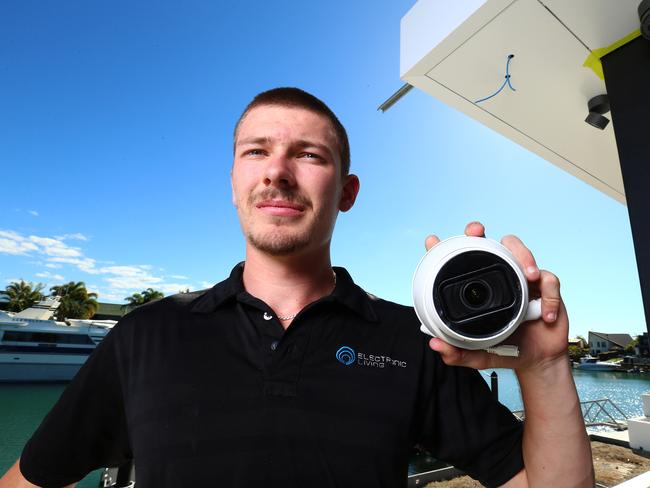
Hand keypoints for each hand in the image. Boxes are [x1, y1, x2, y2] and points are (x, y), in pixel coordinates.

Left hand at [425, 222, 568, 373]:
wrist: (536, 361)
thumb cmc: (506, 350)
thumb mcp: (477, 354)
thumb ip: (457, 353)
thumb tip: (435, 344)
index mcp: (481, 288)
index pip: (462, 262)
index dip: (447, 248)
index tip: (432, 241)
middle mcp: (502, 277)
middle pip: (490, 244)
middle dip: (481, 233)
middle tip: (475, 232)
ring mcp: (523, 280)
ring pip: (521, 252)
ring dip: (525, 257)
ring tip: (529, 275)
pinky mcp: (545, 289)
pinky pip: (550, 282)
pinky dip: (550, 298)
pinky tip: (545, 314)